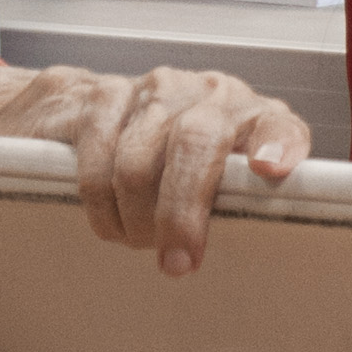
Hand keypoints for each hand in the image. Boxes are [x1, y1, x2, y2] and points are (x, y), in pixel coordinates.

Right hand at [0, 59, 308, 274]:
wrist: (74, 109)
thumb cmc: (162, 157)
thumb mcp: (210, 177)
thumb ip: (234, 202)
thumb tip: (256, 256)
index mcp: (249, 116)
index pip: (277, 124)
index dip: (277, 143)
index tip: (271, 170)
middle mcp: (208, 93)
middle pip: (197, 142)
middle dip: (181, 212)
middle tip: (177, 262)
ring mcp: (154, 89)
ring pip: (141, 162)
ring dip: (136, 217)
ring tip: (137, 240)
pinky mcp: (99, 98)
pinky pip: (97, 160)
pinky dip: (102, 205)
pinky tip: (109, 223)